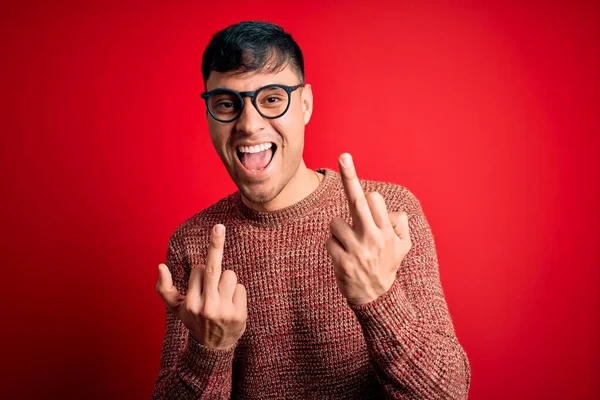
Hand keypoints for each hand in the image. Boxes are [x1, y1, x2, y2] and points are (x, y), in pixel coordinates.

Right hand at [156, 224, 246, 349]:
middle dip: (215, 245)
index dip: (200, 274)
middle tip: (219, 226)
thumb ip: (165, 288)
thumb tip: (160, 266)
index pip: (198, 270)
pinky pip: (241, 287)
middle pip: (213, 268)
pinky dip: (237, 292)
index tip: (200, 285)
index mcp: (190, 303)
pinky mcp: (239, 315)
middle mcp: (206, 307)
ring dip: (227, 280)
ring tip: (222, 296)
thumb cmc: (194, 321)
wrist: (213, 347)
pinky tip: (232, 305)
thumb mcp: (176, 308)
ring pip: (230, 275)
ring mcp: (224, 311)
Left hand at [326, 153, 411, 304]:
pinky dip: (333, 246)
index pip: (375, 200)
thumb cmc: (387, 265)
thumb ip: (400, 225)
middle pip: (358, 201)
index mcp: (388, 232)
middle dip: (351, 177)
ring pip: (336, 223)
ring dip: (339, 230)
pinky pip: (329, 241)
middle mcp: (373, 239)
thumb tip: (392, 209)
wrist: (377, 299)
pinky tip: (343, 256)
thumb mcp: (403, 247)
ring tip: (350, 245)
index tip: (349, 163)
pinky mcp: (342, 263)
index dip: (366, 195)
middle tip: (344, 155)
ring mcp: (357, 251)